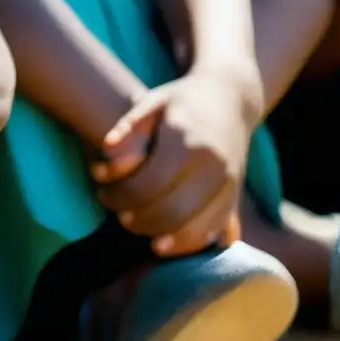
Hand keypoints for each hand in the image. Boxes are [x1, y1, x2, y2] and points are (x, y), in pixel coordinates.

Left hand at [90, 68, 257, 257]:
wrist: (231, 98)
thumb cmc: (183, 101)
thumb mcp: (153, 101)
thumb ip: (128, 126)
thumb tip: (105, 151)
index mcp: (189, 142)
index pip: (148, 185)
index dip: (120, 196)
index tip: (103, 193)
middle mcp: (214, 166)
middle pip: (170, 212)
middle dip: (136, 220)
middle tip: (118, 213)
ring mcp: (229, 185)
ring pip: (192, 229)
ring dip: (158, 235)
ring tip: (137, 224)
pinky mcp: (236, 198)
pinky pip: (212, 234)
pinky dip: (186, 243)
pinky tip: (164, 240)